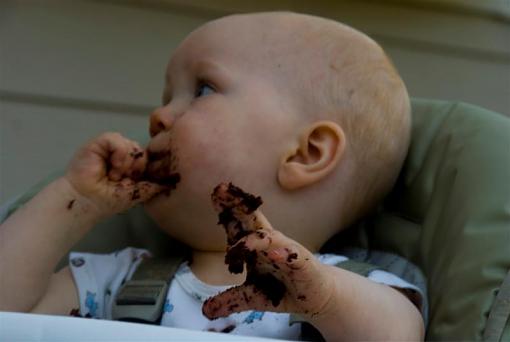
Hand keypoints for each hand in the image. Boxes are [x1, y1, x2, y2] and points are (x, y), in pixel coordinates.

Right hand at [65, 132, 164, 217]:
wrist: (88, 201)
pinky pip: (118, 139)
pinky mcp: (101, 142)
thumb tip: (172, 182)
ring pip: (133, 146)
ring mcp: (113, 147)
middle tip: (123, 180)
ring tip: (114, 175)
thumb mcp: (138, 192)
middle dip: (136, 169)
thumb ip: (154, 186)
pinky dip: (119, 154)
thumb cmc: (109, 199)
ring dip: (127, 164)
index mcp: (133, 165)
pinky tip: (112, 166)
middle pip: (144, 152)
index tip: (136, 182)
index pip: (150, 159)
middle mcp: (124, 154)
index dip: (146, 170)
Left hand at [202, 182, 334, 319]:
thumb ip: (229, 300)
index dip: (228, 208)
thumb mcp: (251, 297)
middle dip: (237, 205)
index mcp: (255, 248)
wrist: (315, 297)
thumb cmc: (283, 288)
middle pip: (252, 221)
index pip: (240, 224)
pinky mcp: (302, 264)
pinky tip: (275, 253)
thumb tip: (205, 311)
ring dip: (254, 240)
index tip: (216, 192)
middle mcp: (269, 244)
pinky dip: (283, 253)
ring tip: (239, 246)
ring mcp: (286, 251)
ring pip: (270, 239)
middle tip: (221, 191)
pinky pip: (292, 256)